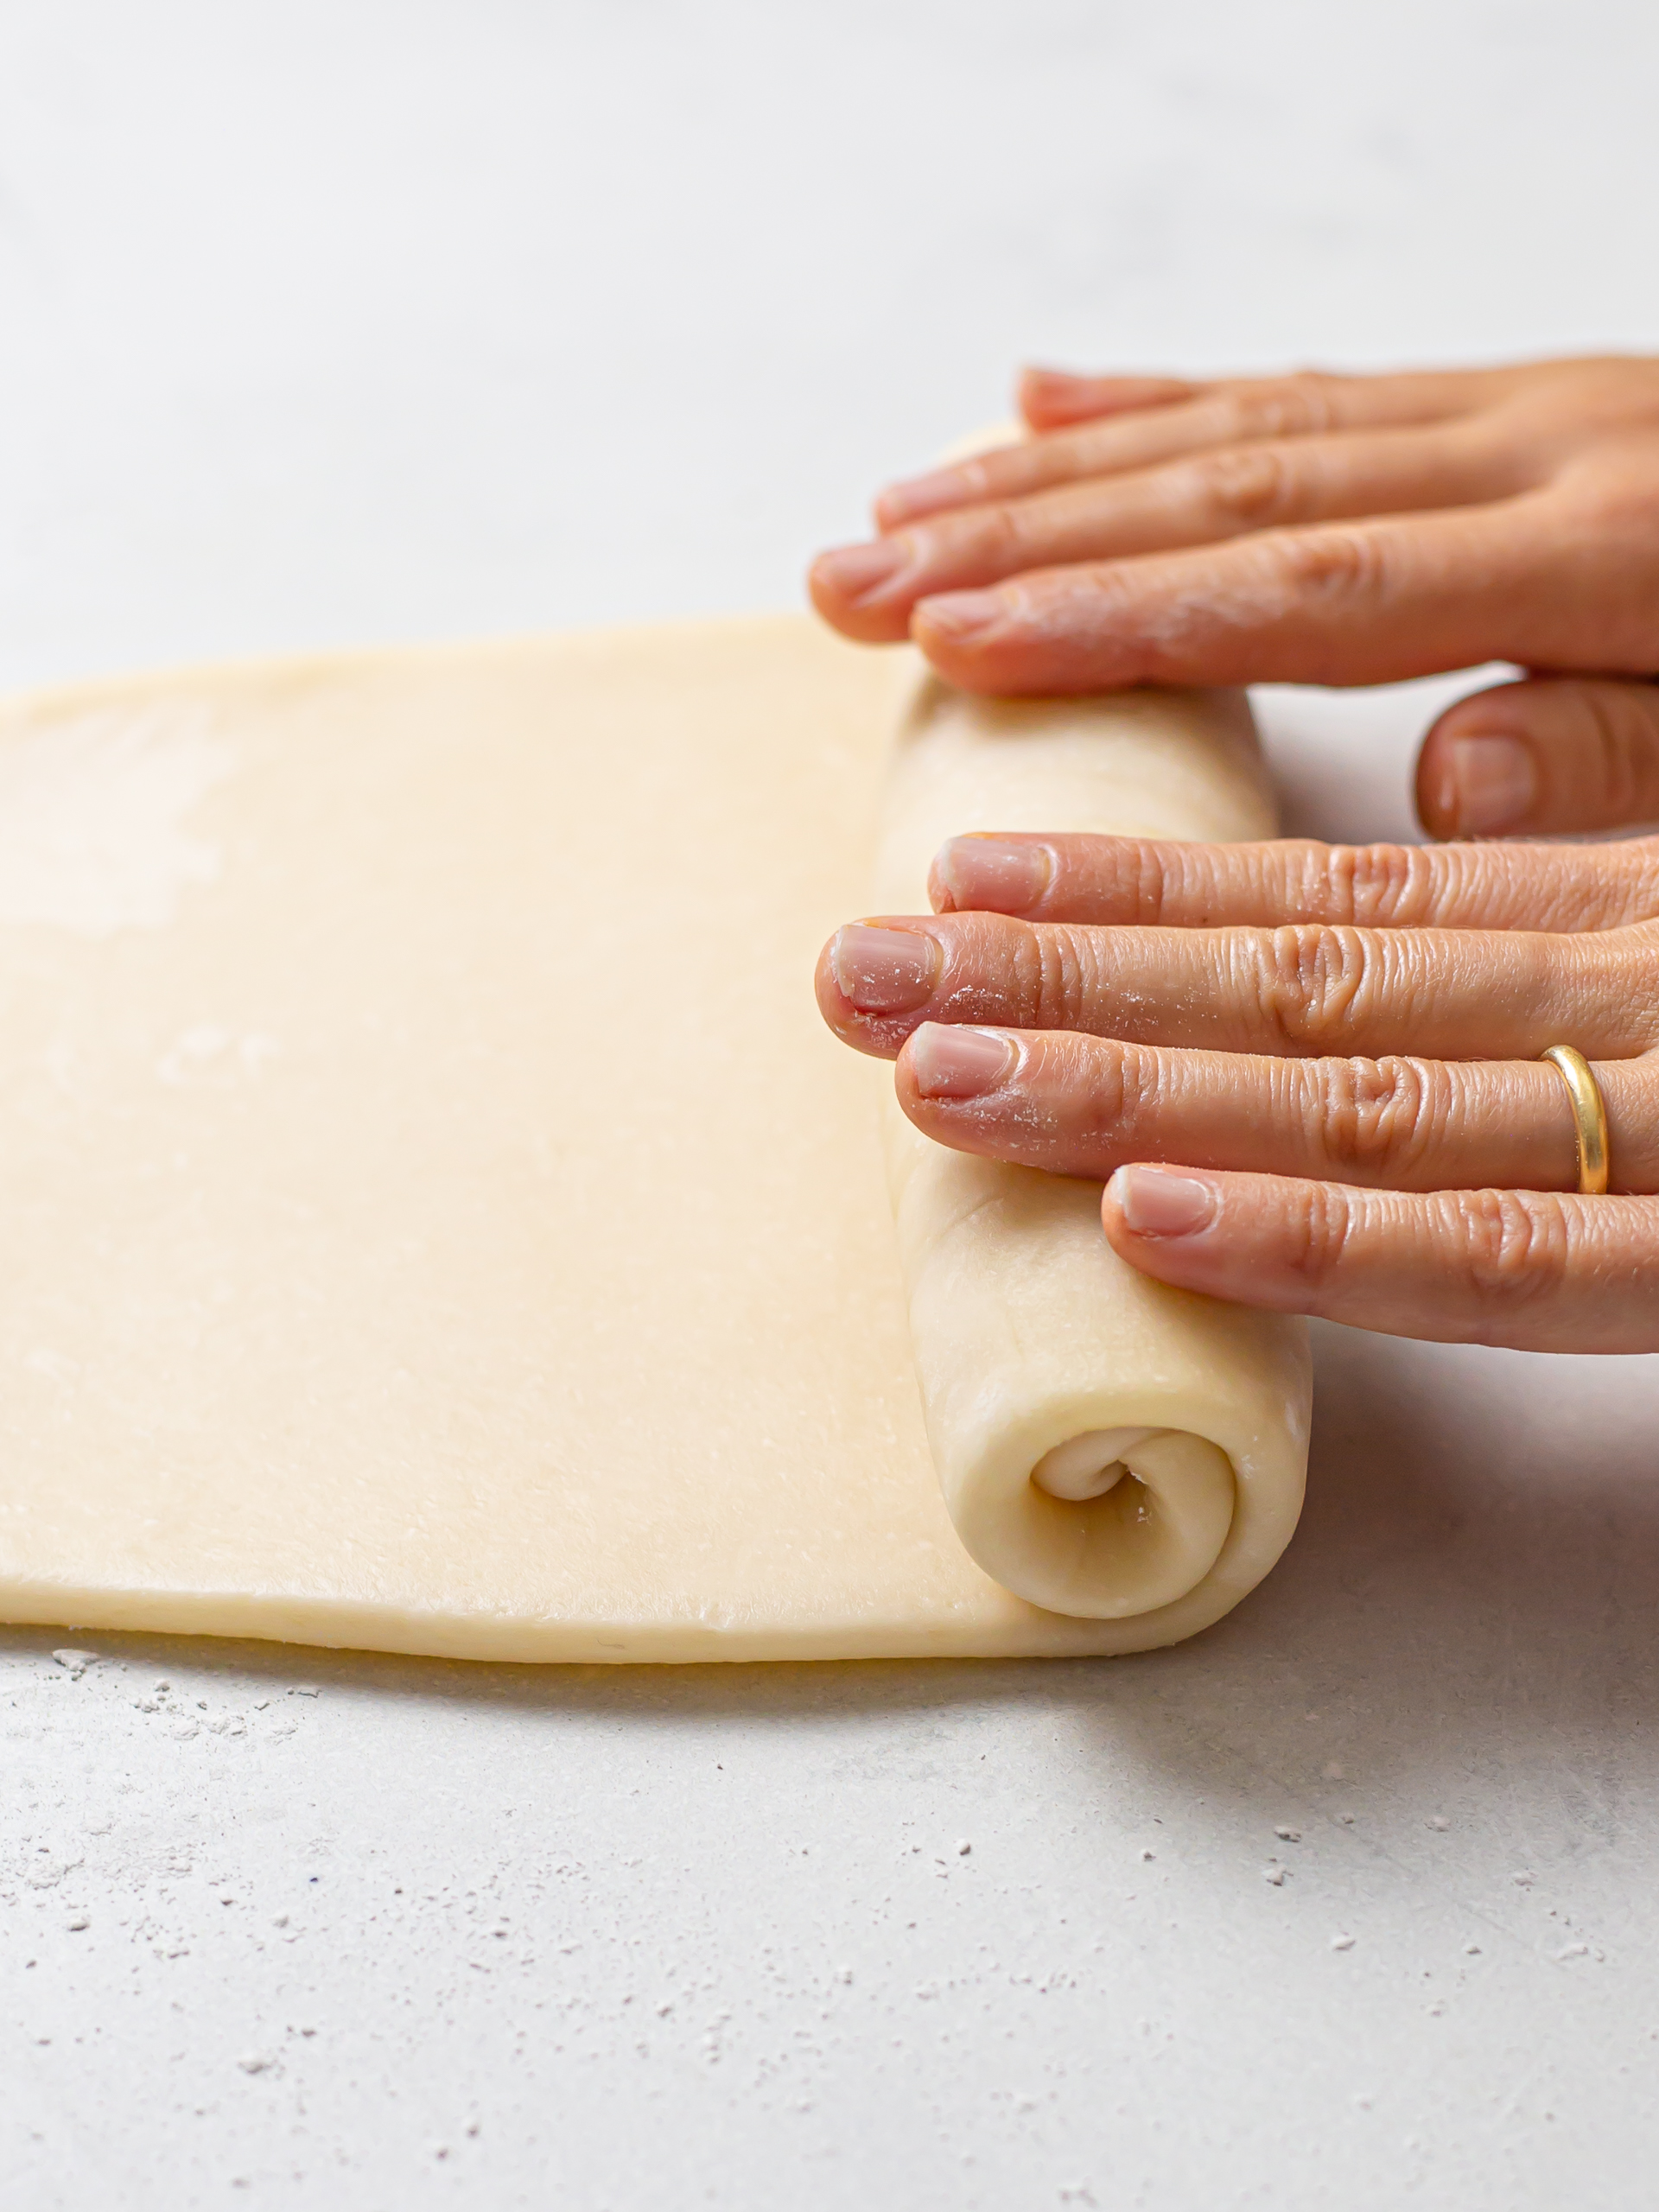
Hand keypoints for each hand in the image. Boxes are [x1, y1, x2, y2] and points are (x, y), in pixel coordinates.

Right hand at [809, 356, 1658, 837]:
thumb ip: (1632, 754)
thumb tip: (1448, 766)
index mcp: (1602, 545)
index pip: (1314, 586)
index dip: (1126, 615)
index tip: (958, 647)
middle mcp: (1529, 451)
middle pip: (1233, 488)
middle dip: (1022, 536)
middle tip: (849, 580)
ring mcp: (1509, 409)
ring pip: (1241, 426)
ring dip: (1048, 474)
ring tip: (890, 512)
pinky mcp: (1503, 398)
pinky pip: (1308, 386)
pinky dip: (1160, 396)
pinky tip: (1041, 402)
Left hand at [815, 829, 1658, 1349]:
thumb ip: (1561, 946)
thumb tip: (1398, 882)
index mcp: (1613, 919)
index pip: (1335, 898)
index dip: (1134, 894)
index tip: (960, 875)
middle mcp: (1616, 992)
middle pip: (1298, 984)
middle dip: (1056, 981)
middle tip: (860, 974)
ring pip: (1355, 1102)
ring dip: (1122, 1089)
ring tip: (928, 1073)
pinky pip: (1502, 1263)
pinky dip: (1316, 1239)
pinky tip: (1141, 1220)